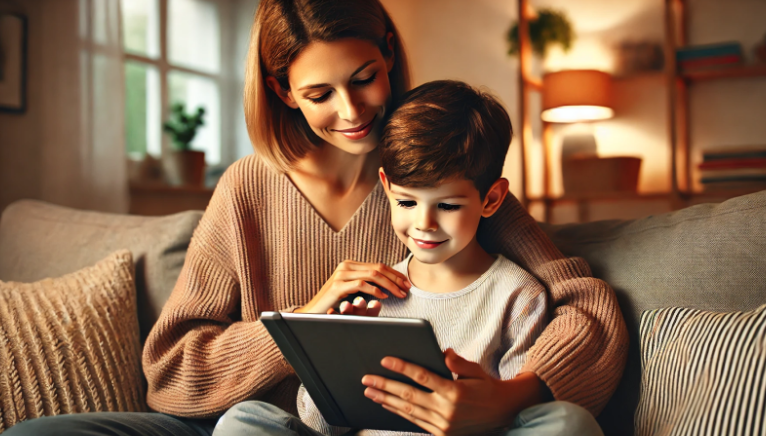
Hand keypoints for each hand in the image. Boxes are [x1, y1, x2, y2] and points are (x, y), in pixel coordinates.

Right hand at [296, 260, 410, 313]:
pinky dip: (375, 290)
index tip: (407, 283)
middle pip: (378, 268)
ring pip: (373, 275)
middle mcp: (346, 266)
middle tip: (407, 289)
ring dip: (389, 285)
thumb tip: (389, 286)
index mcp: (351, 265)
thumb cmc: (335, 304)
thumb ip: (367, 285)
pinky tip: (384, 297)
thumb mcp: (353, 292)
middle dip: (396, 278)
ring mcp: (341, 275)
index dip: (395, 274)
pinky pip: (361, 284)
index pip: (379, 266)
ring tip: (399, 294)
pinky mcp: (338, 286)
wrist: (313, 313)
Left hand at [361, 349, 544, 435]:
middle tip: (366, 379)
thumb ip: (458, 362)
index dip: (402, 367)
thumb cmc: (486, 387)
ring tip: (370, 391)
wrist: (503, 413)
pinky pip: (415, 422)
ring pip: (408, 411)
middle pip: (409, 395)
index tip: (385, 360)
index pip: (422, 377)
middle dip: (385, 386)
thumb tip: (442, 352)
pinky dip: (399, 413)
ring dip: (386, 400)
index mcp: (454, 392)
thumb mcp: (476, 370)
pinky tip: (386, 404)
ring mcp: (443, 425)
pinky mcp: (441, 434)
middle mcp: (447, 410)